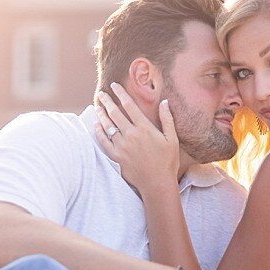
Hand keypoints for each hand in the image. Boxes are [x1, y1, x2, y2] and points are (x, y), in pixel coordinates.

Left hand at [94, 83, 179, 198]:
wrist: (157, 184)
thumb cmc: (167, 162)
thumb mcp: (172, 139)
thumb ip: (167, 119)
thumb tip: (164, 102)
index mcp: (145, 128)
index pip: (129, 105)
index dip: (121, 93)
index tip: (114, 86)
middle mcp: (131, 135)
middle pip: (115, 113)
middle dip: (106, 101)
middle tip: (101, 93)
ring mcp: (122, 146)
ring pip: (108, 126)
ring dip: (101, 114)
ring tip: (97, 106)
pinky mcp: (116, 157)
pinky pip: (104, 142)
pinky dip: (99, 132)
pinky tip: (96, 125)